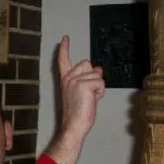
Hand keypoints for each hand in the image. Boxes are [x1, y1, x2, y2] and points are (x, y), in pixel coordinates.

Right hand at [46, 35, 104, 163]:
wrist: (74, 125)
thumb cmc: (77, 113)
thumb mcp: (82, 92)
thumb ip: (87, 79)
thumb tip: (98, 68)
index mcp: (65, 80)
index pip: (63, 61)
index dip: (64, 49)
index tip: (65, 38)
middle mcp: (68, 78)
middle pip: (87, 63)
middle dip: (92, 75)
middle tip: (88, 93)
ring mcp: (76, 81)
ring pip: (97, 74)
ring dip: (98, 86)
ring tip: (89, 98)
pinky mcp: (84, 85)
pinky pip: (100, 82)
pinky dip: (100, 92)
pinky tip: (92, 100)